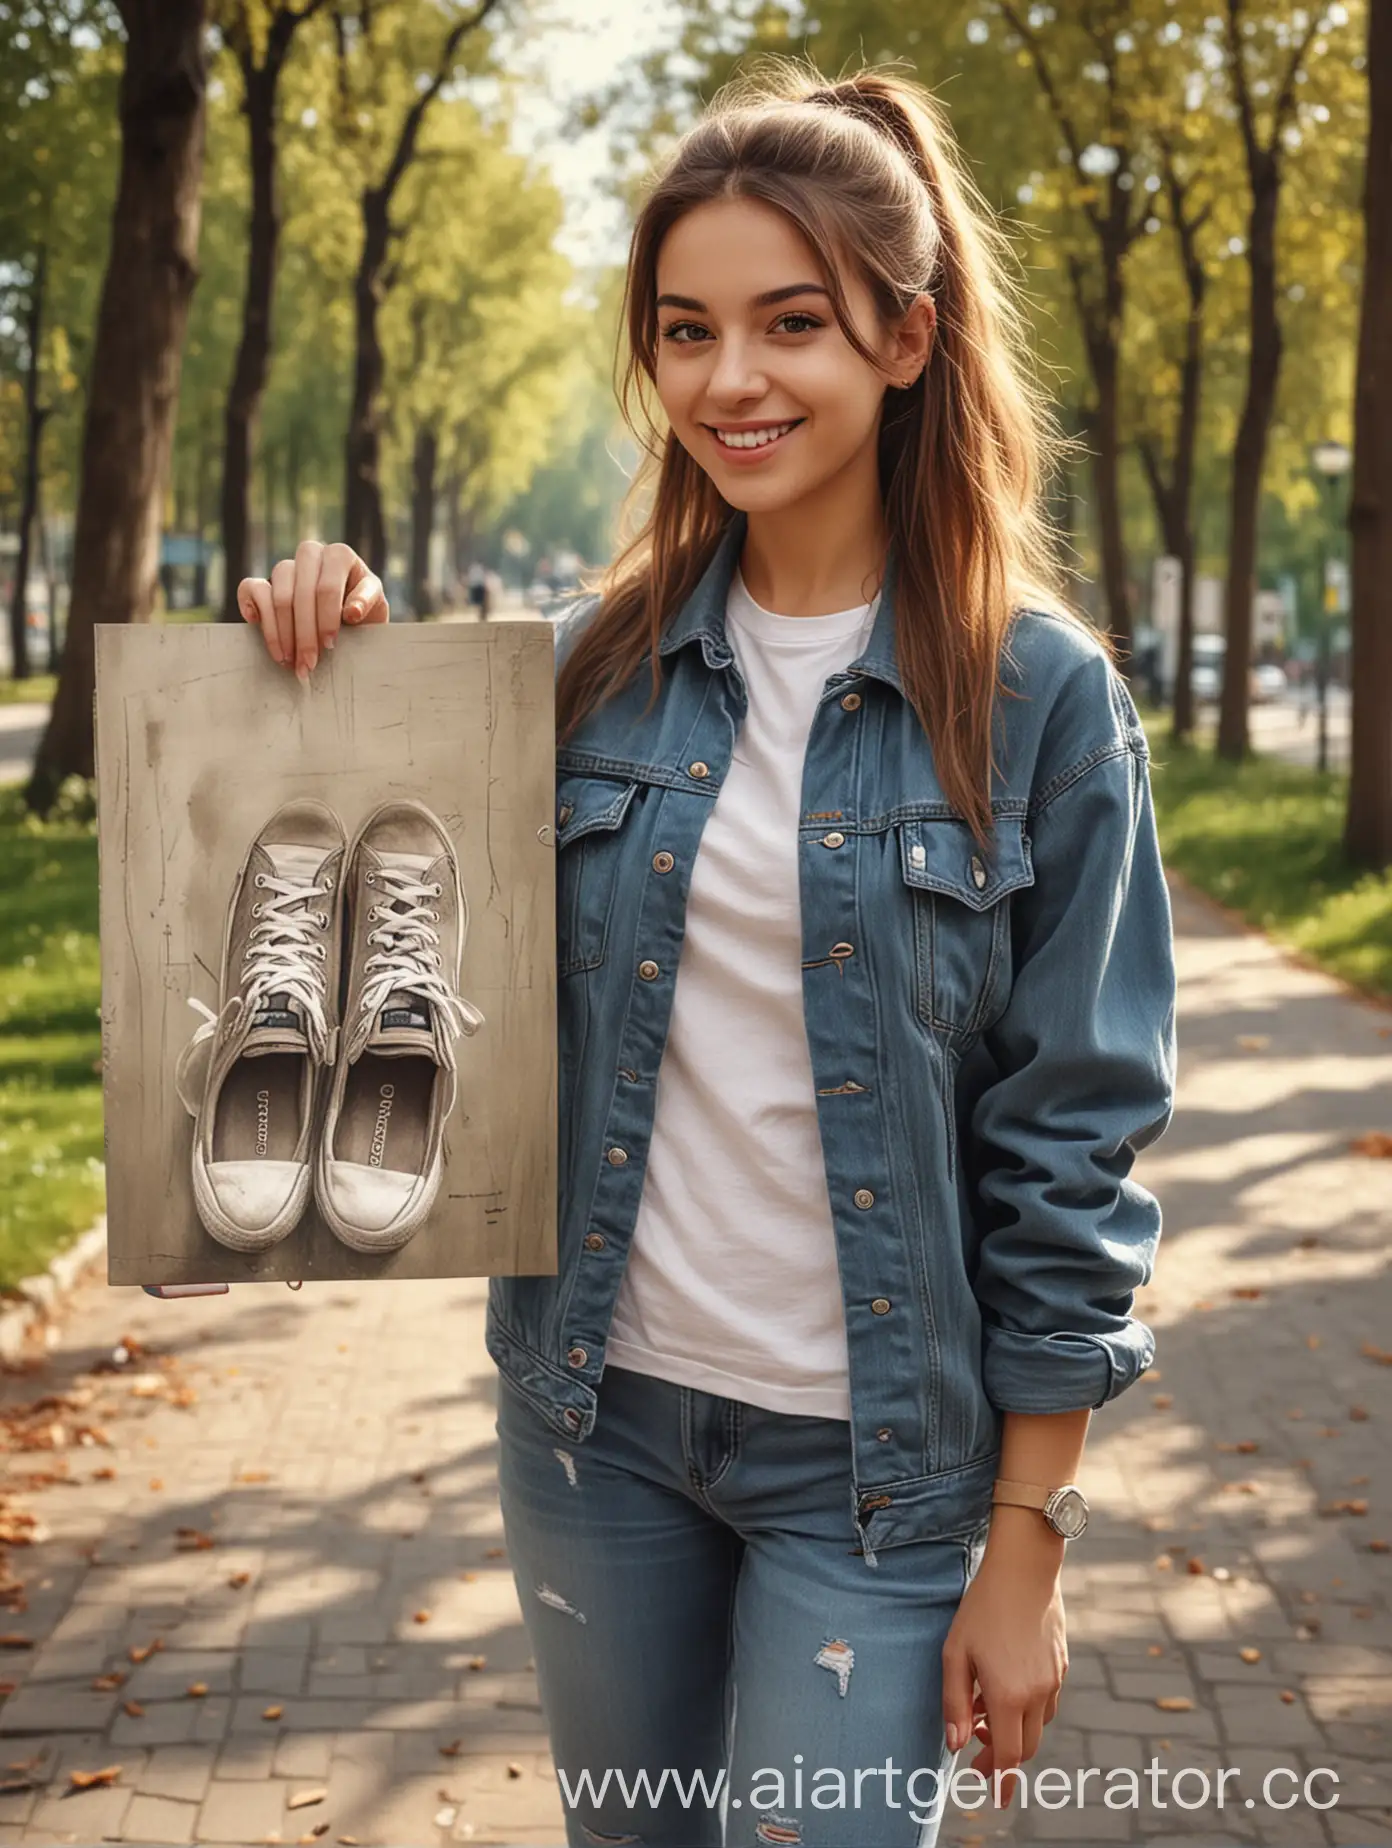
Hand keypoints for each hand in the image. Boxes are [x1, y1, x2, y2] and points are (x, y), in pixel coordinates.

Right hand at [237, 540, 388, 678]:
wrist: (349, 620)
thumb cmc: (364, 613)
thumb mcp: (375, 609)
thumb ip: (367, 606)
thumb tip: (351, 612)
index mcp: (340, 555)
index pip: (327, 588)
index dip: (326, 619)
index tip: (330, 646)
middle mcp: (311, 554)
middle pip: (300, 594)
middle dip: (304, 634)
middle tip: (308, 665)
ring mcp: (287, 566)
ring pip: (276, 594)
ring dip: (281, 633)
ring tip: (289, 661)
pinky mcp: (265, 579)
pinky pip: (250, 587)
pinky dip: (249, 606)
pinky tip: (256, 625)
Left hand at [941, 1514, 1067, 1804]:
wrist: (1024, 1570)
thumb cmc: (982, 1609)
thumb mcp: (955, 1653)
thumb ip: (953, 1702)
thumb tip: (955, 1745)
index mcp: (1008, 1695)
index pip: (1008, 1755)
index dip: (1000, 1777)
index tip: (996, 1796)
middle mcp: (1036, 1694)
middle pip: (1026, 1747)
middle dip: (1002, 1756)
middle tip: (977, 1751)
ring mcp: (1053, 1680)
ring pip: (1037, 1725)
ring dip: (1013, 1729)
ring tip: (981, 1711)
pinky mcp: (1061, 1665)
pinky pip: (1045, 1701)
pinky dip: (1026, 1707)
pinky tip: (1004, 1686)